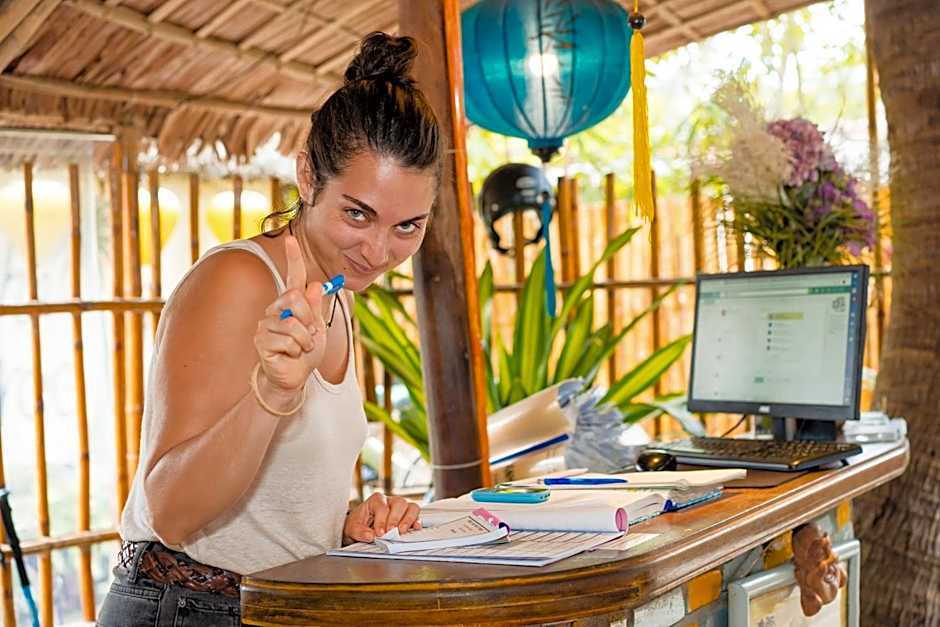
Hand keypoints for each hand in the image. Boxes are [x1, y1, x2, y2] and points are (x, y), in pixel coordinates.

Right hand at [253, 235, 325, 401]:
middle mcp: (276, 310)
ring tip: (300, 348)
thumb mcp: (318, 328)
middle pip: (294, 297)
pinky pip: (287, 340)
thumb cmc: (305, 352)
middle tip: (309, 334)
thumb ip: (316, 308)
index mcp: (291, 304)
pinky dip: (296, 350)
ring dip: (305, 340)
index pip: (292, 278)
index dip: (293, 258)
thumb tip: (314, 284)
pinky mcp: (262, 341)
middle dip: (309, 318)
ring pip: (293, 322)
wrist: (294, 377)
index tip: (290, 239)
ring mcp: (266, 325)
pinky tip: (290, 355)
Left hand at [343, 493, 421, 543]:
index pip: (382, 507)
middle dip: (395, 519)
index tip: (379, 533)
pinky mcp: (408, 516)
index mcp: (376, 500)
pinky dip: (417, 521)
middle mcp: (391, 501)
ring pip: (411, 507)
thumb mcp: (352, 528)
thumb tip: (370, 536)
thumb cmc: (359, 524)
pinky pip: (417, 515)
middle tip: (391, 532)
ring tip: (402, 531)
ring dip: (408, 520)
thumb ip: (359, 532)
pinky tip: (415, 528)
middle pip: (399, 503)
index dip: (381, 521)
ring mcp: (401, 508)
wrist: (361, 526)